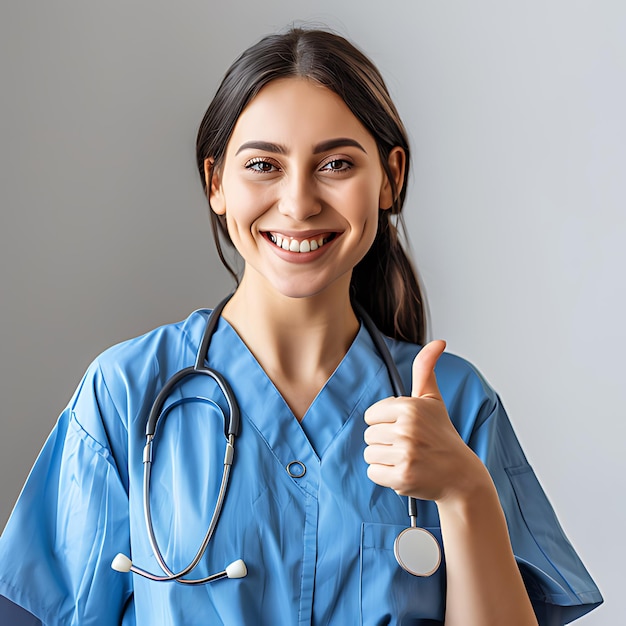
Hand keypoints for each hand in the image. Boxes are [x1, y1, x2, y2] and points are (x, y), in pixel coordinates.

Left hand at [363, 340, 480, 501]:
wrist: (460, 475)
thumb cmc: (441, 435)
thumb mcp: (433, 400)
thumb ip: (425, 369)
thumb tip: (438, 341)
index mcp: (410, 407)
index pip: (371, 415)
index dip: (385, 423)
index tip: (405, 428)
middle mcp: (408, 429)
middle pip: (369, 435)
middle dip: (385, 442)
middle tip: (409, 446)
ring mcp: (406, 454)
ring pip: (369, 454)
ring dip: (384, 459)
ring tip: (407, 458)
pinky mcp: (402, 477)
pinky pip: (373, 473)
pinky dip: (385, 476)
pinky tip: (405, 472)